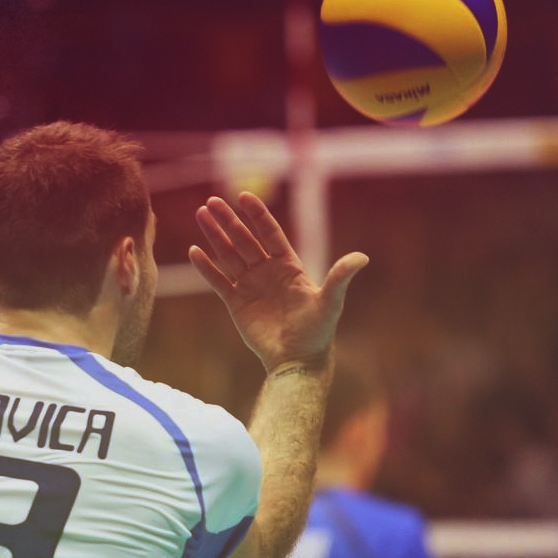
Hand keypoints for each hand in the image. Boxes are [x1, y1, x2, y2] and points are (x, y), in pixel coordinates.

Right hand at [191, 193, 367, 370]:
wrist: (297, 361)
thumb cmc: (317, 332)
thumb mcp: (330, 303)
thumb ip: (340, 277)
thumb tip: (363, 258)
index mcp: (289, 266)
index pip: (270, 233)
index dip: (257, 215)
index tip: (243, 197)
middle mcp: (267, 272)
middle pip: (244, 240)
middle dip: (229, 221)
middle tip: (212, 201)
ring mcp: (250, 286)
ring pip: (228, 255)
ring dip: (215, 236)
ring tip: (201, 215)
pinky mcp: (236, 303)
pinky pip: (218, 281)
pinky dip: (206, 267)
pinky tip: (194, 251)